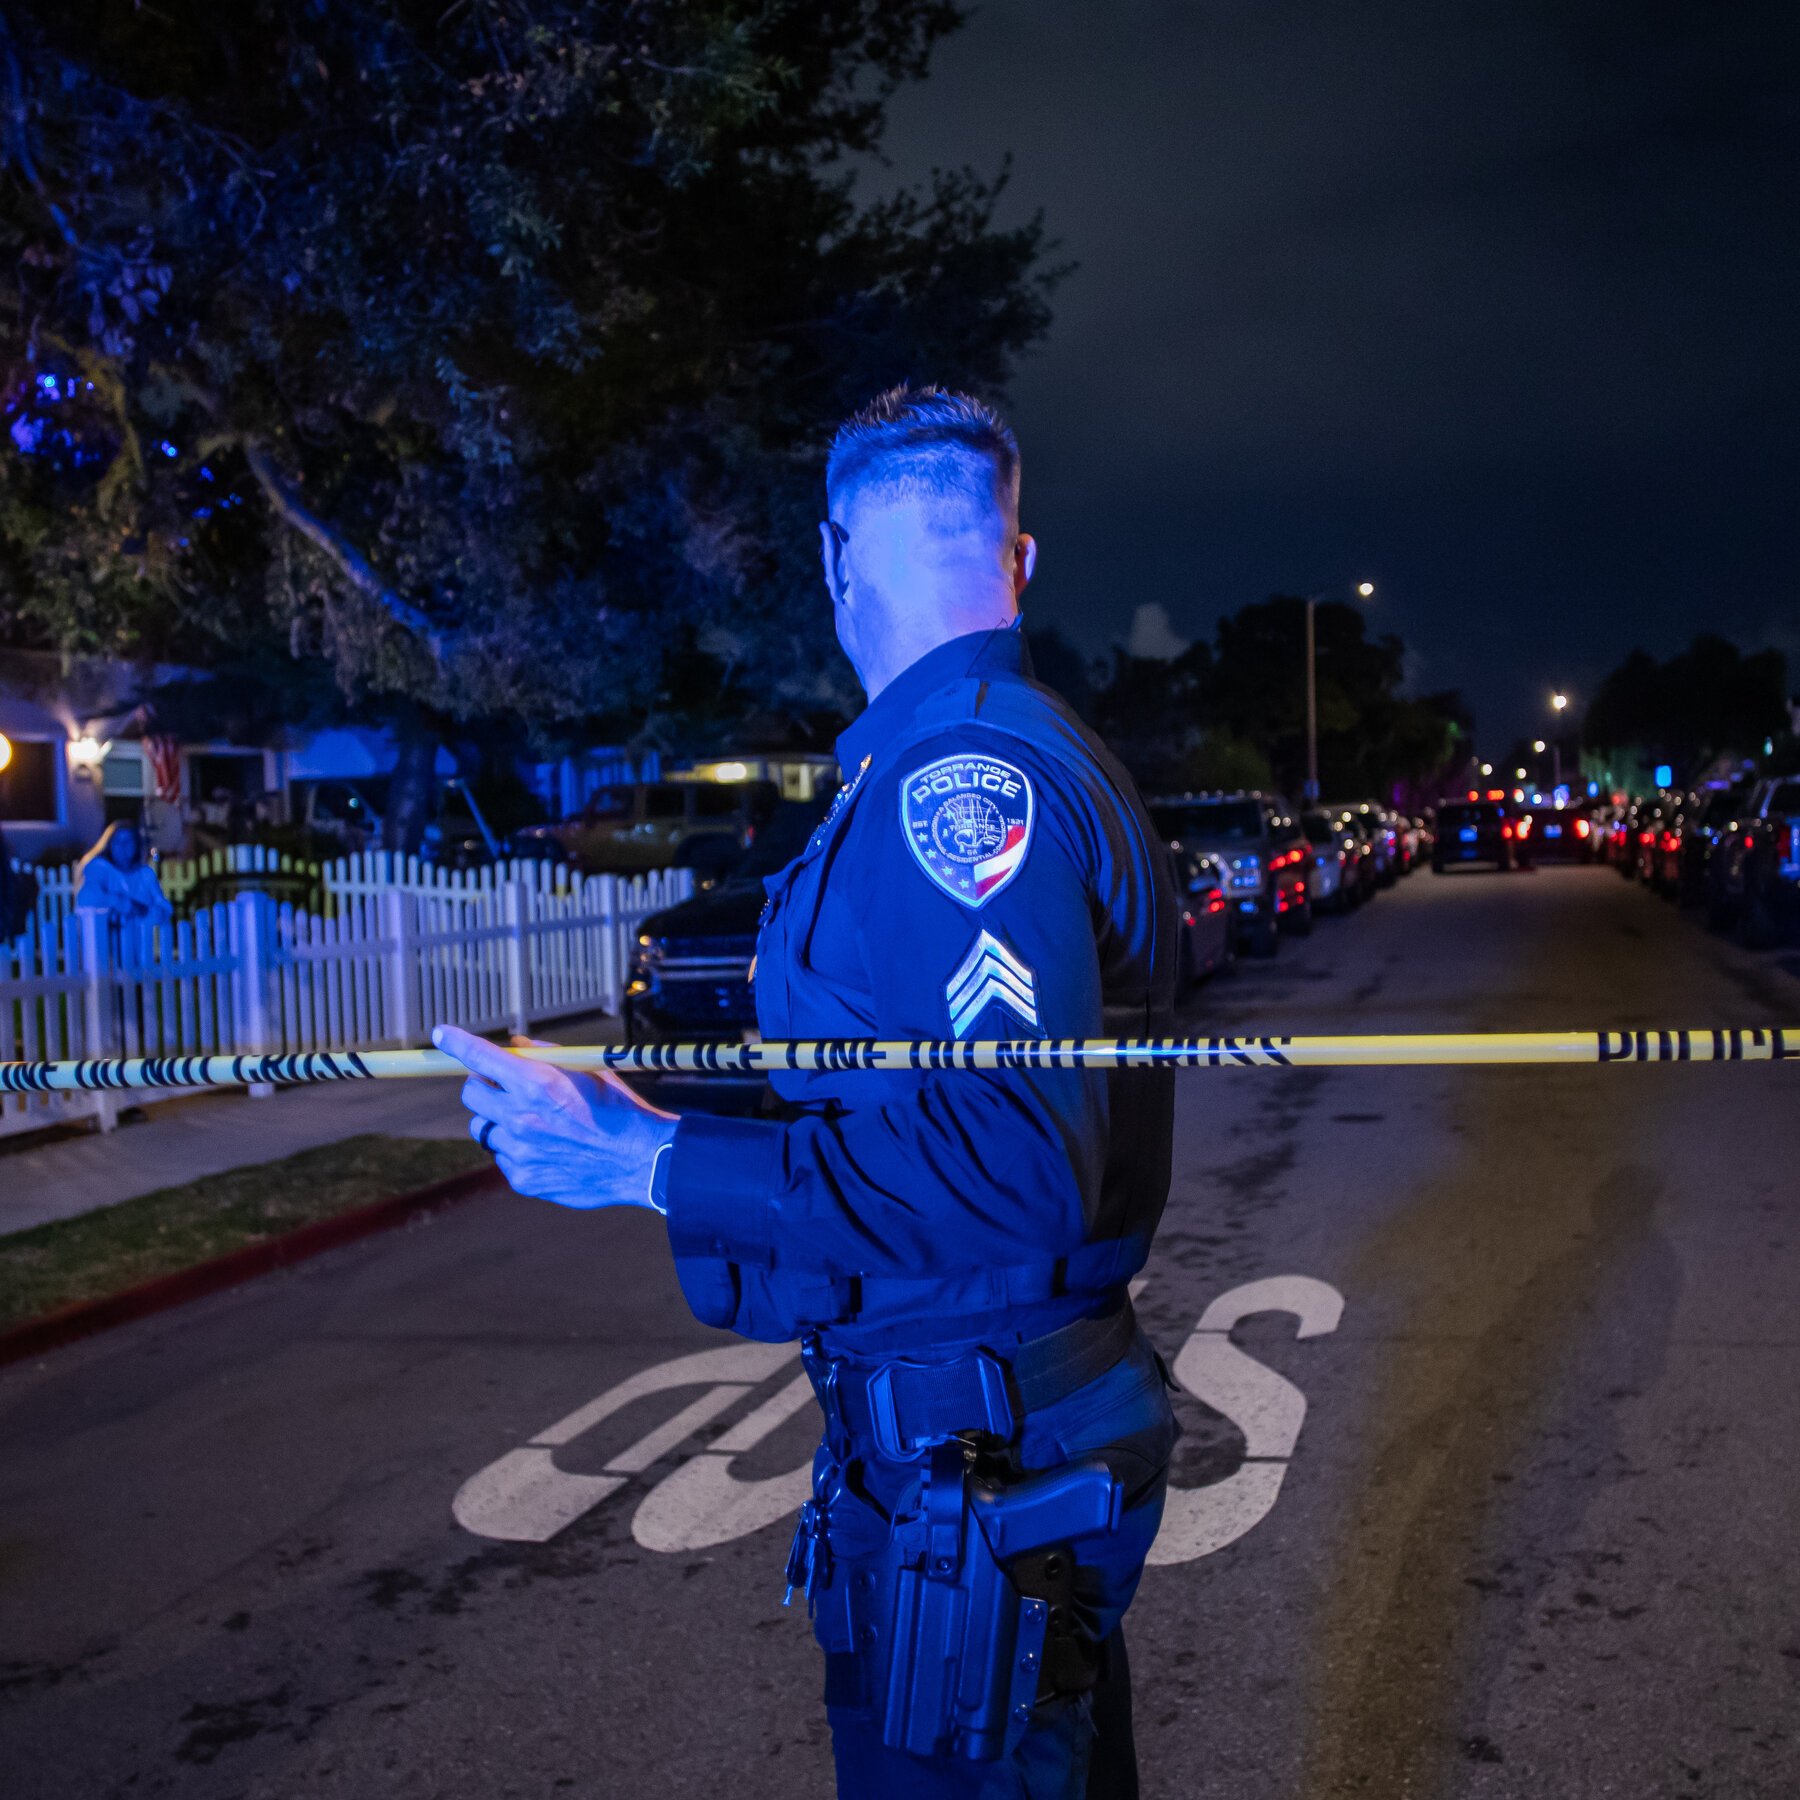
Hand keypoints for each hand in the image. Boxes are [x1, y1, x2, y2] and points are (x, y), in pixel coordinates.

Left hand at [432, 1024, 677, 1210]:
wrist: (641, 1160)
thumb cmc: (618, 1110)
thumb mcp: (588, 1069)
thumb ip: (545, 1054)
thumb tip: (513, 1046)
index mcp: (538, 1083)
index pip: (481, 1057)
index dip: (457, 1043)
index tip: (442, 1035)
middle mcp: (522, 1116)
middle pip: (472, 1094)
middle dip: (482, 1086)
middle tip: (502, 1087)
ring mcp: (520, 1151)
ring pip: (484, 1129)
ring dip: (500, 1122)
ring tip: (534, 1124)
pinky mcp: (523, 1178)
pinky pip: (504, 1158)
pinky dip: (517, 1151)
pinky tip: (548, 1149)